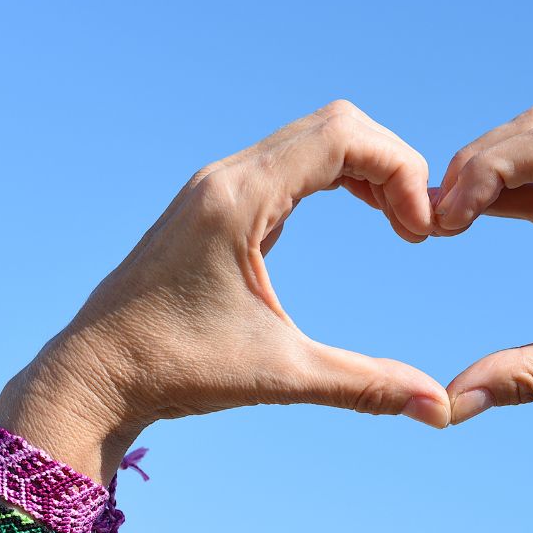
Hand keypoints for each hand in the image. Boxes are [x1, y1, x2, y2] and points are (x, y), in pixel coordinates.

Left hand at [0, 101, 451, 479]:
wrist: (96, 375)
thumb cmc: (176, 368)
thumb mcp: (280, 374)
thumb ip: (364, 384)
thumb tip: (436, 407)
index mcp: (239, 198)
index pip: (342, 136)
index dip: (399, 170)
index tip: (420, 231)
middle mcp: (226, 177)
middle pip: (334, 125)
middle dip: (390, 164)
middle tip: (418, 226)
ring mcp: (218, 186)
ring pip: (311, 139)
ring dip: (365, 169)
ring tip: (398, 221)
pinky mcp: (215, 205)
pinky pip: (289, 163)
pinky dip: (335, 177)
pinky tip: (359, 212)